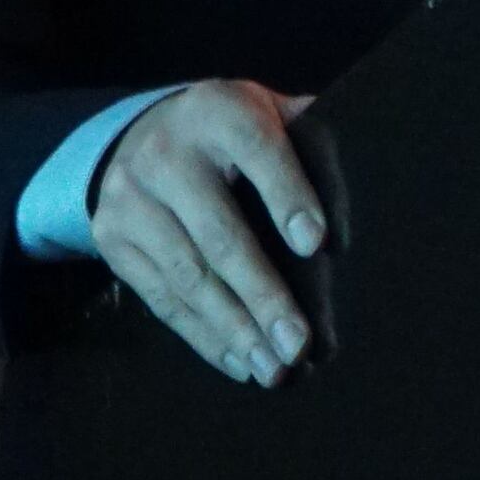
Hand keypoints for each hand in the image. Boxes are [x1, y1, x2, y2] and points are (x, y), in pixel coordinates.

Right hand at [89, 78, 327, 386]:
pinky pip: (161, 297)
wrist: (137, 133)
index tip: (318, 244)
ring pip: (188, 276)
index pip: (259, 152)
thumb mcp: (262, 111)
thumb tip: (368, 168)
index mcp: (218, 111)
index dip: (288, 196)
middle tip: (299, 344)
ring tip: (275, 368)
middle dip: (263, 295)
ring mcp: (130, 198)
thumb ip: (306, 134)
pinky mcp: (111, 238)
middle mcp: (166, 153)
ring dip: (235, 329)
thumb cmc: (226, 133)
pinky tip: (238, 359)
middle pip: (220, 233)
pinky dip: (202, 335)